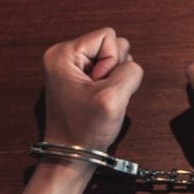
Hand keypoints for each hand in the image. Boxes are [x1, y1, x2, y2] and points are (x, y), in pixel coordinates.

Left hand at [42, 28, 143, 151]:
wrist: (71, 157)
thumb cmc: (84, 132)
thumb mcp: (113, 99)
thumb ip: (130, 72)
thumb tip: (131, 66)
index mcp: (62, 54)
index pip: (108, 36)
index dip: (113, 61)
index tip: (98, 87)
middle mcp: (63, 55)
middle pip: (110, 43)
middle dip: (114, 69)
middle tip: (98, 94)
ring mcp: (71, 67)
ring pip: (111, 57)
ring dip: (113, 78)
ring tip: (98, 98)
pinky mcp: (79, 78)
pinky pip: (107, 69)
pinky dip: (110, 85)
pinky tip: (98, 101)